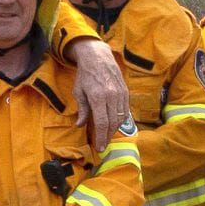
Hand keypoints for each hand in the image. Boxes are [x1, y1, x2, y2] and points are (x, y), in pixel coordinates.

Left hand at [67, 38, 130, 152]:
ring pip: (120, 119)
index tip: (100, 147)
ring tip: (107, 136)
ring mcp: (120, 94)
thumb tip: (80, 125)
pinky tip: (114, 125)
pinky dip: (120, 121)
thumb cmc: (85, 75)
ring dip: (113, 130)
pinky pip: (125, 111)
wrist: (98, 57)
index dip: (101, 137)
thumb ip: (82, 110)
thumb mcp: (78, 92)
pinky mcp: (126, 92)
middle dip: (107, 137)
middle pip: (112, 123)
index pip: (101, 123)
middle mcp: (111, 96)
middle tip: (103, 145)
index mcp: (98, 96)